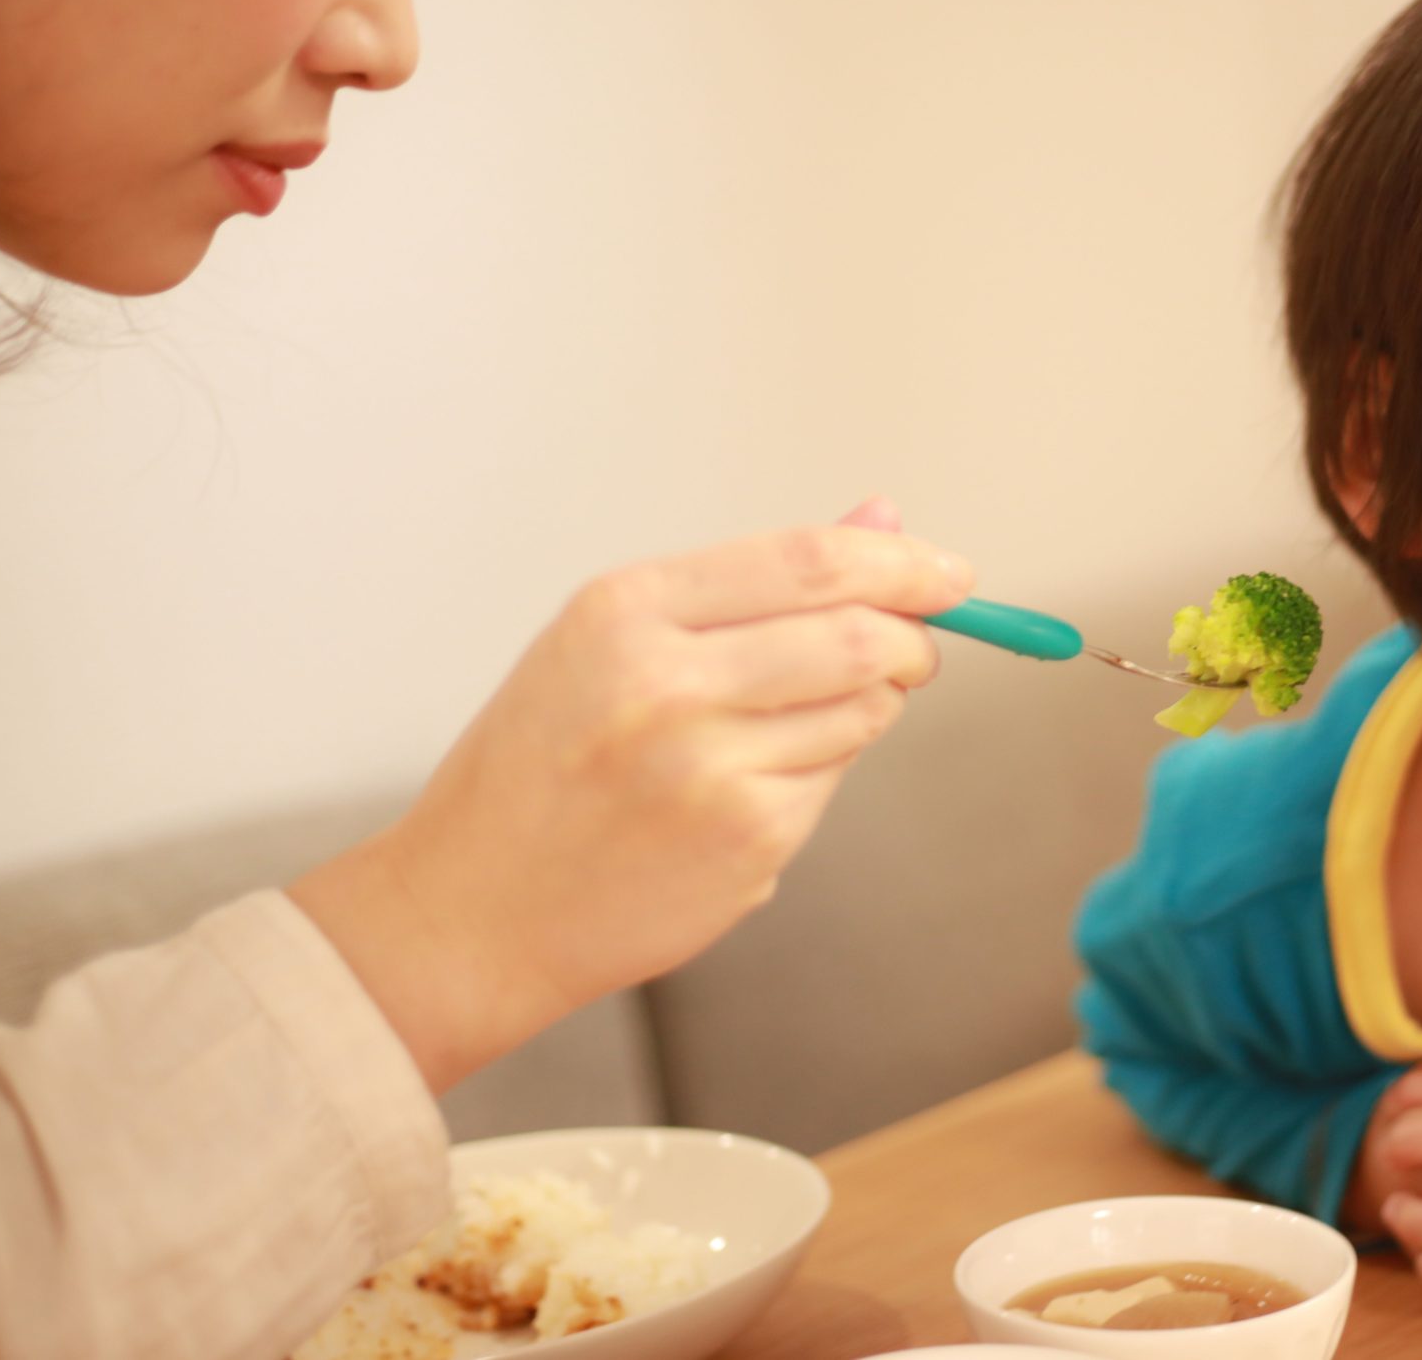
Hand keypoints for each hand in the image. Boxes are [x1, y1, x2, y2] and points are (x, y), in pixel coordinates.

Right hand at [291, 499, 971, 1089]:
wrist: (471, 907)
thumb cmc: (546, 762)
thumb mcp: (615, 641)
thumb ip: (754, 582)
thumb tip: (882, 515)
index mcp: (626, 610)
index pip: (810, 560)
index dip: (902, 561)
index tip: (950, 573)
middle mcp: (665, 683)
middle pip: (859, 634)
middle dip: (916, 637)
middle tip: (922, 647)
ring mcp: (708, 770)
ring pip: (861, 712)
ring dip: (862, 709)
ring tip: (781, 728)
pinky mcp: (744, 842)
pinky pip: (830, 783)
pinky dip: (816, 776)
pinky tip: (743, 792)